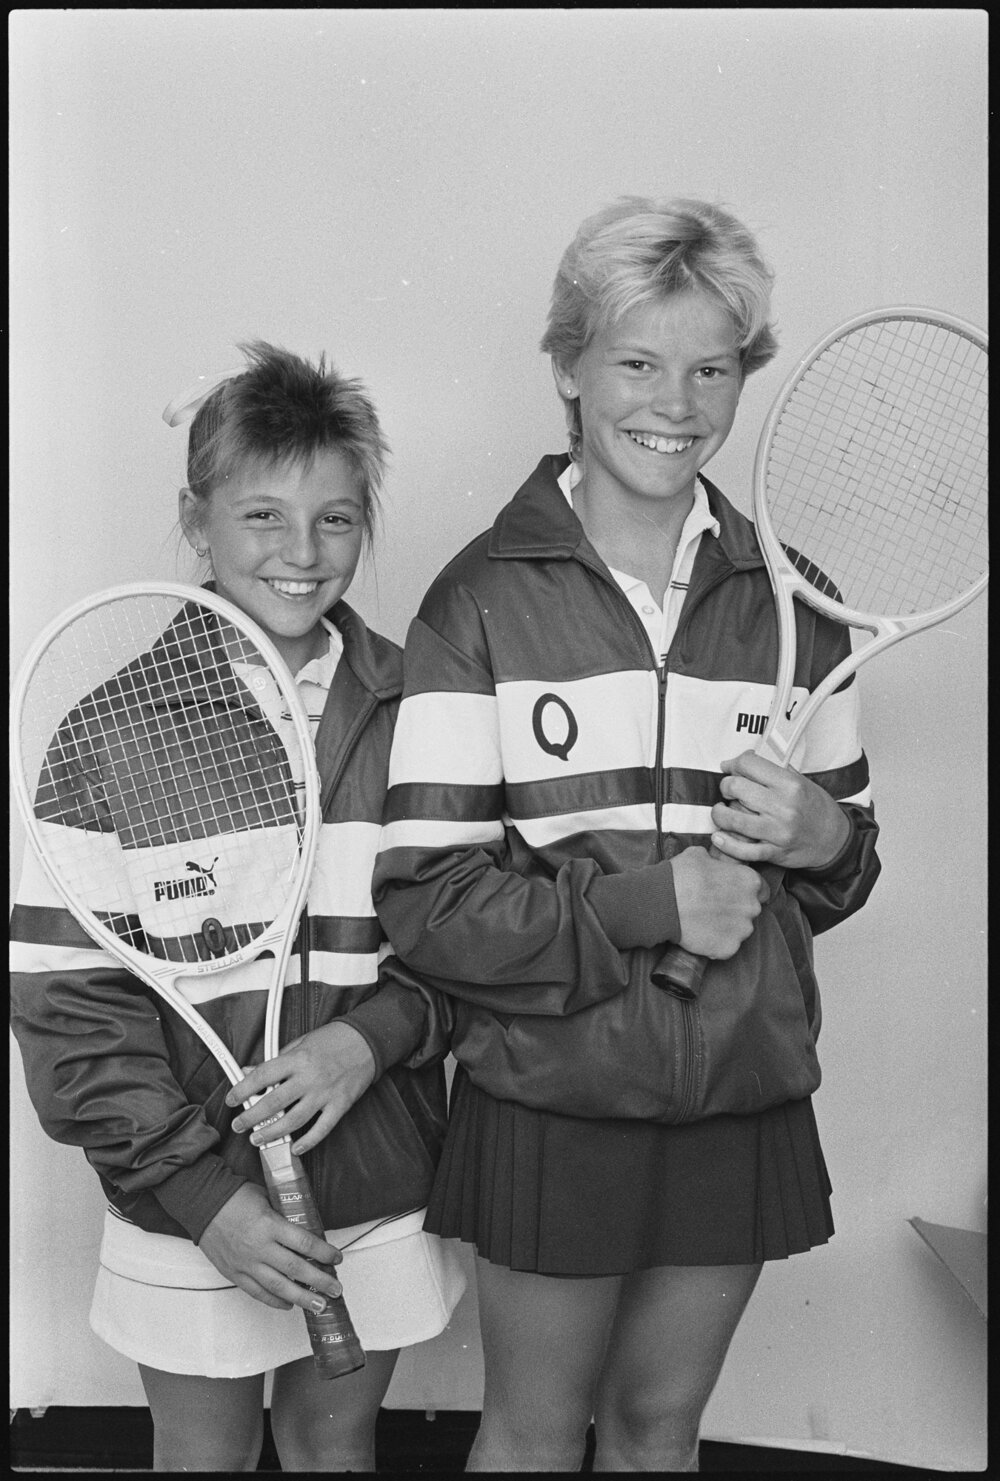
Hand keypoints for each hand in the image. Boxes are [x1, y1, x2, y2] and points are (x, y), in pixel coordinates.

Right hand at [198, 1182, 342, 1311]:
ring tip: (319, 1306)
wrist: (203, 1204)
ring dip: (302, 1298)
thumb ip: (283, 1216)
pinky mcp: (234, 1274)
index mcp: (270, 1225)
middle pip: (296, 1269)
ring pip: (279, 1287)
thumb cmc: (236, 1197)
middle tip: (336, 1290)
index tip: (337, 1258)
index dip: (324, 1253)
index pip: (304, 1243)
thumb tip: (303, 1229)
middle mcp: (260, 1248)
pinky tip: (289, 1304)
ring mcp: (246, 1264)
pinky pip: (257, 1292)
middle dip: (320, 1282)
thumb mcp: (267, 1199)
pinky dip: (274, 1301)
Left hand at [226, 1021, 375, 1154]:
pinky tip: (296, 1147)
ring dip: (272, 1133)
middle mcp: (309, 1077)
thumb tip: (250, 1070)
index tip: (232, 1099)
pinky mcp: (340, 1105)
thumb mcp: (301, 1042)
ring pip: (293, 1120)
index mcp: (297, 1059)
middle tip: (239, 1125)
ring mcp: (325, 1093)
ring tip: (258, 1139)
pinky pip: (322, 1129)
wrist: (367, 1040)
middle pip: (273, 1103)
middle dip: (251, 1117)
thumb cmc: (333, 1039)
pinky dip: (308, 1142)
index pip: (262, 1076)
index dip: (243, 1089)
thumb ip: (276, 1058)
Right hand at [671, 844, 767, 958]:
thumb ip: (715, 860)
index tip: (732, 893)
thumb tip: (713, 862)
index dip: (745, 891)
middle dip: (736, 909)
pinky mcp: (729, 949)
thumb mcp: (699, 855)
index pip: (761, 889)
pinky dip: (716, 943)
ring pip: (739, 930)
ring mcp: (742, 930)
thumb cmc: (681, 875)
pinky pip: (726, 947)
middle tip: (713, 907)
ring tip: (704, 921)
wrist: (663, 902)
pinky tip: (700, 934)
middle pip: (750, 911)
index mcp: (750, 881)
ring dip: (727, 927)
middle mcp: (752, 906)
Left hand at [708, 751, 849, 869]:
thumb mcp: (802, 782)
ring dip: (720, 813)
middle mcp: (783, 807)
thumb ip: (774, 771)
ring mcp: (777, 831)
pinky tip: (719, 836)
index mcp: (790, 784)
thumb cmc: (816, 809)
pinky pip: (741, 849)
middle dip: (726, 787)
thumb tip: (744, 759)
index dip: (734, 764)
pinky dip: (725, 843)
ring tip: (722, 811)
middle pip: (735, 787)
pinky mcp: (773, 852)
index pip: (749, 764)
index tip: (730, 768)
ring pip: (731, 818)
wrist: (834, 841)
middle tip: (729, 791)